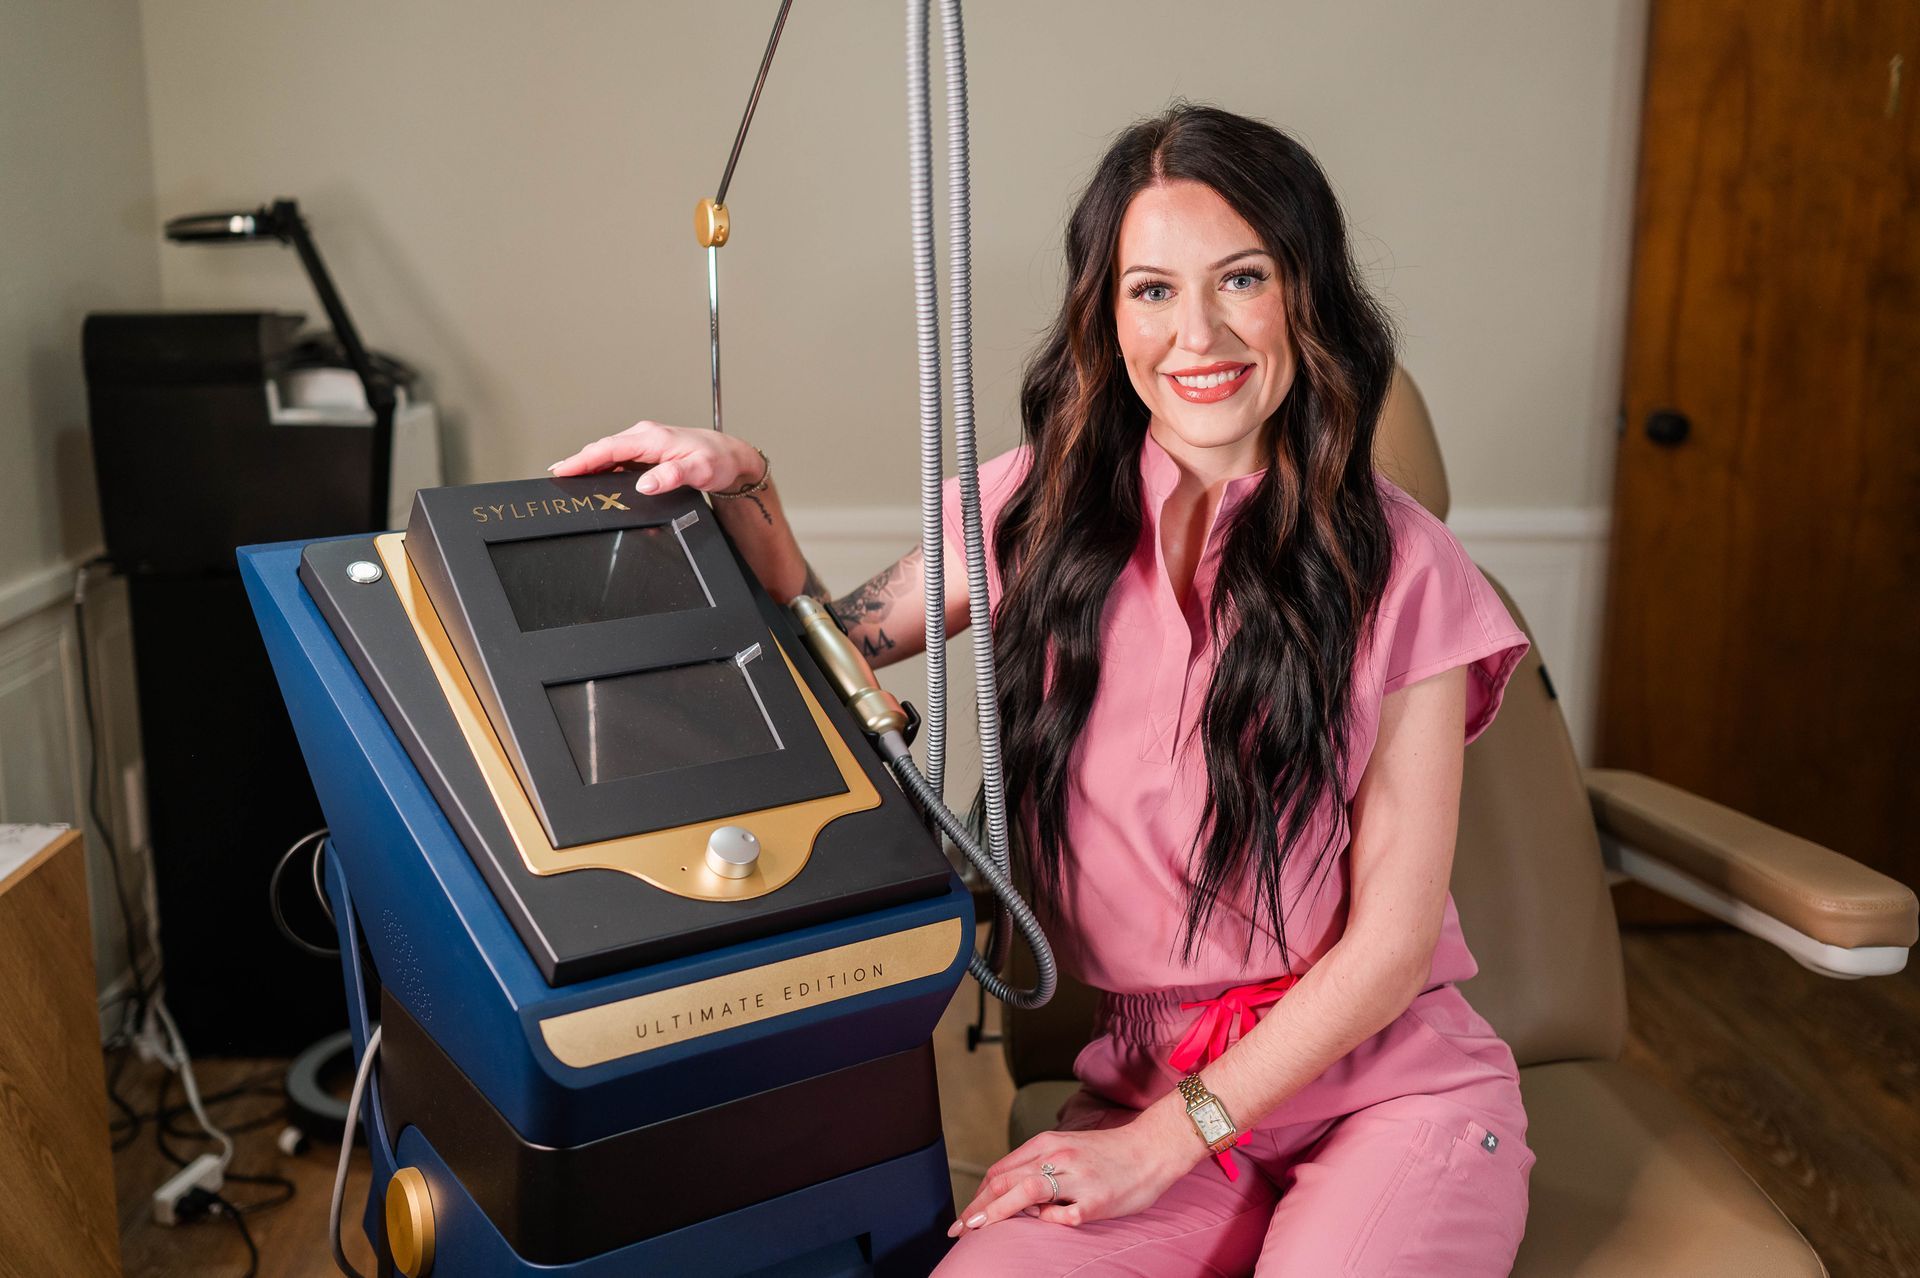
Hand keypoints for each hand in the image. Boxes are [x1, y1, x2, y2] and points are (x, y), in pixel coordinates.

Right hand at [548, 420, 763, 495]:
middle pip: (602, 449)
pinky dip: (604, 467)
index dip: (582, 460)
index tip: (562, 469)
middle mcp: (645, 436)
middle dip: (577, 462)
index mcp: (652, 437)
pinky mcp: (648, 452)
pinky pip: (619, 458)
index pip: (608, 448)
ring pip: (609, 453)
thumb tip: (644, 484)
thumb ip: (670, 476)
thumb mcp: (698, 470)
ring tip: (568, 479)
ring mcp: (645, 443)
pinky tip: (596, 478)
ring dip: (589, 465)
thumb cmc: (717, 460)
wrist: (732, 457)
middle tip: (556, 477)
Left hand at [947, 1102, 1199, 1233]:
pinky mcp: (1095, 1202)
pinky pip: (1062, 1217)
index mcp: (1048, 1143)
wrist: (1152, 1148)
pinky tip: (1043, 1225)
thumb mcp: (1068, 1148)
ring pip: (1024, 1194)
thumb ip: (1039, 1164)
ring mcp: (1076, 1179)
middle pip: (1005, 1181)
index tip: (966, 1216)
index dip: (978, 1195)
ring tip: (976, 1229)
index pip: (1001, 1171)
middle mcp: (1058, 1158)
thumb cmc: (1109, 1153)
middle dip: (977, 1207)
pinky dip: (1046, 1222)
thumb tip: (1007, 1191)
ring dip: (995, 1213)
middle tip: (958, 1229)